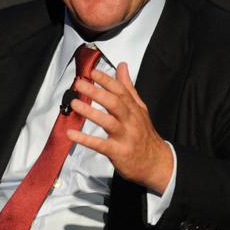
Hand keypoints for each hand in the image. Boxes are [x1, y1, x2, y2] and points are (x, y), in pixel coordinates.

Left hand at [67, 63, 172, 193]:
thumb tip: (122, 66)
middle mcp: (130, 121)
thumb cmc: (144, 134)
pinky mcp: (119, 152)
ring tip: (74, 104)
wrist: (157, 164)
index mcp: (134, 109)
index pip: (121, 91)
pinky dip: (85, 139)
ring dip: (90, 112)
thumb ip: (128, 87)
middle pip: (114, 103)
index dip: (106, 80)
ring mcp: (125, 136)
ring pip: (108, 122)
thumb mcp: (139, 108)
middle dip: (96, 92)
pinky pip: (101, 145)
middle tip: (79, 84)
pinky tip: (71, 133)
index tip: (92, 72)